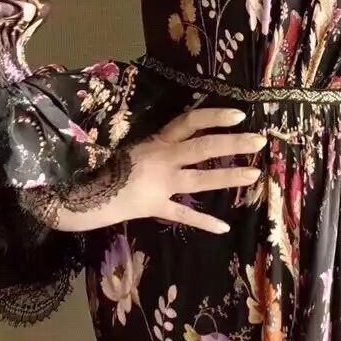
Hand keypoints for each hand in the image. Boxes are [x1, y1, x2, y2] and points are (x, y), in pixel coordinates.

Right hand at [22, 105, 265, 234]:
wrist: (80, 190)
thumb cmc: (102, 161)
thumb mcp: (129, 144)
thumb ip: (153, 141)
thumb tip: (179, 134)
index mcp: (156, 139)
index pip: (190, 121)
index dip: (215, 116)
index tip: (239, 114)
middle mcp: (163, 157)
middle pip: (204, 146)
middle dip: (233, 142)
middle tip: (260, 140)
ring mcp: (160, 183)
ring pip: (201, 178)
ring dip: (228, 176)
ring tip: (254, 176)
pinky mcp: (154, 206)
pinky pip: (183, 214)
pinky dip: (204, 221)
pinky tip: (224, 226)